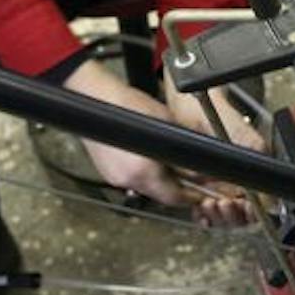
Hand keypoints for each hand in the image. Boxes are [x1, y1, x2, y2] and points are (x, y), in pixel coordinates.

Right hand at [63, 60, 254, 226]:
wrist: (93, 97)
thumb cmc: (126, 103)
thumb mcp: (166, 123)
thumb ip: (185, 147)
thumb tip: (200, 163)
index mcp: (143, 172)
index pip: (174, 198)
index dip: (191, 197)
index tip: (201, 195)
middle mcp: (128, 180)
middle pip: (160, 195)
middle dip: (176, 187)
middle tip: (188, 177)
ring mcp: (115, 178)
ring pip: (146, 187)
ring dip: (159, 180)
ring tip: (166, 162)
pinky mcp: (108, 172)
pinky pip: (132, 179)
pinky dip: (143, 173)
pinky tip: (146, 157)